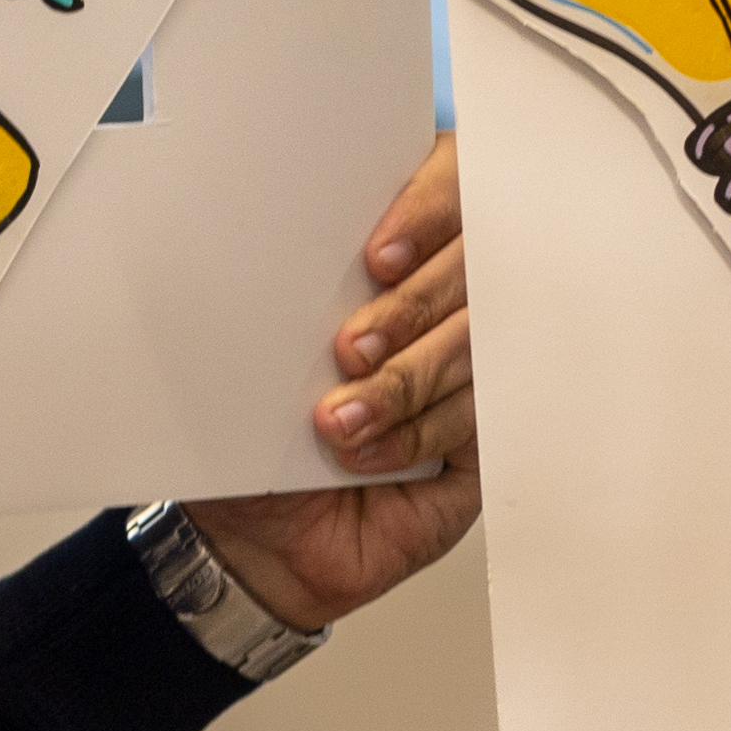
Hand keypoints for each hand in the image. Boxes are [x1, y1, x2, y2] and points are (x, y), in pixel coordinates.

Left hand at [184, 130, 474, 628]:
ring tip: (337, 418)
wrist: (249, 537)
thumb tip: (274, 229)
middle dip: (412, 307)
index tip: (376, 253)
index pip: (450, 192)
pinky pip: (474, 425)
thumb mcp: (254, 345)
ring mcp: (473, 376)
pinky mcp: (482, 448)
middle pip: (474, 274)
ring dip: (403, 384)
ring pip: (474, 352)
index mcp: (400, 254)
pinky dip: (414, 436)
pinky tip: (363, 453)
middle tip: (350, 345)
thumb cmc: (251, 434)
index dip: (428, 211)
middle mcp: (444, 307)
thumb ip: (285, 280)